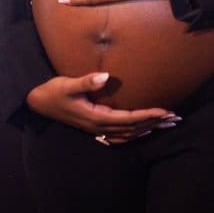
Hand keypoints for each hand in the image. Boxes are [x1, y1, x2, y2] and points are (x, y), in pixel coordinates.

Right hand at [25, 72, 179, 144]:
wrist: (37, 102)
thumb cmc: (53, 91)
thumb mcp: (67, 84)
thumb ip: (86, 82)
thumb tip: (104, 77)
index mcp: (96, 117)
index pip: (129, 118)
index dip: (148, 115)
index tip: (166, 111)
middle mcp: (99, 127)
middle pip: (133, 129)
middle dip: (155, 124)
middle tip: (176, 119)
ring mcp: (96, 130)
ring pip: (128, 134)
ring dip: (148, 129)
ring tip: (166, 125)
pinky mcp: (94, 128)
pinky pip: (119, 136)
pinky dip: (134, 135)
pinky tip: (142, 132)